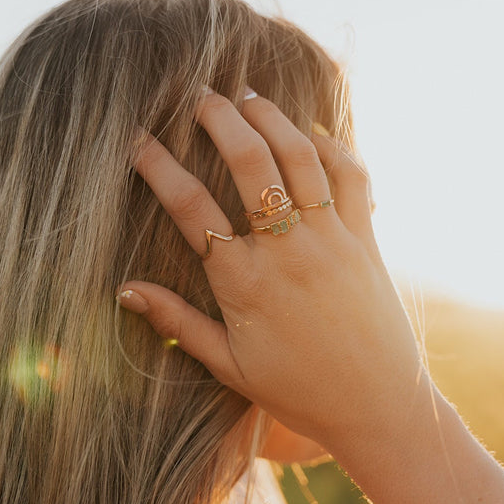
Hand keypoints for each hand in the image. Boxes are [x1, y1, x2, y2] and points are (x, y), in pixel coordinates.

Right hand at [117, 91, 422, 452]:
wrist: (377, 408)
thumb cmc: (299, 393)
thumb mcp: (229, 366)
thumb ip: (178, 323)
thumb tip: (125, 290)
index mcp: (244, 284)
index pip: (191, 209)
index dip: (159, 168)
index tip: (138, 141)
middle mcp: (287, 252)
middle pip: (249, 162)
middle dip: (219, 119)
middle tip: (199, 96)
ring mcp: (331, 240)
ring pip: (300, 157)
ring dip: (272, 118)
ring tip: (248, 97)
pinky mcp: (366, 240)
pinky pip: (352, 178)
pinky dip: (333, 148)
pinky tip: (312, 134)